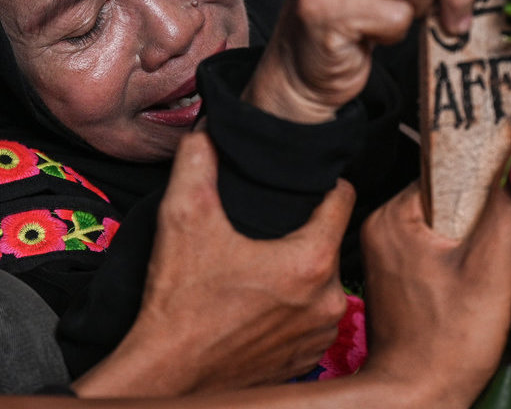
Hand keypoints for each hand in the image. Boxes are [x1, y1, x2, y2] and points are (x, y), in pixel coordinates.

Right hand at [74, 132, 353, 396]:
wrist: (167, 376)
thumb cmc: (178, 306)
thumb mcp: (183, 220)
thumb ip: (198, 163)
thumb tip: (208, 132)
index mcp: (310, 261)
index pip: (344, 198)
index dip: (323, 183)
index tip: (304, 182)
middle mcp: (328, 301)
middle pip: (330, 241)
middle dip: (303, 231)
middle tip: (268, 229)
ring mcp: (320, 333)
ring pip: (322, 281)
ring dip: (299, 272)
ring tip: (261, 268)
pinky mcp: (307, 358)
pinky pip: (313, 317)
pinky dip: (294, 307)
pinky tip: (262, 302)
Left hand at [359, 183, 510, 407]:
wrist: (419, 396)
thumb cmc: (450, 338)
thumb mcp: (489, 265)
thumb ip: (506, 206)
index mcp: (391, 217)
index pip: (447, 173)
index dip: (485, 180)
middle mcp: (380, 230)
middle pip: (446, 200)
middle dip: (482, 213)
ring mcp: (386, 256)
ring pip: (445, 226)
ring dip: (476, 237)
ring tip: (496, 258)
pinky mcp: (398, 279)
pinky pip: (436, 250)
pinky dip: (462, 257)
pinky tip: (481, 277)